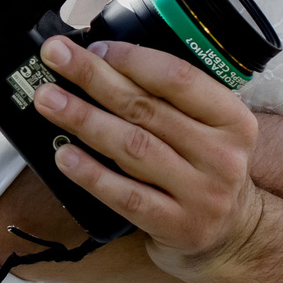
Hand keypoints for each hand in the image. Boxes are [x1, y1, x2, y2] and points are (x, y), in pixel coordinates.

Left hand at [32, 36, 261, 274]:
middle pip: (146, 109)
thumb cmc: (205, 169)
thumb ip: (169, 100)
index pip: (179, 78)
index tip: (94, 47)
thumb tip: (102, 61)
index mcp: (232, 119)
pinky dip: (92, 173)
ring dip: (85, 120)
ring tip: (49, 101)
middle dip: (94, 78)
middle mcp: (222, 155)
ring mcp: (202, 194)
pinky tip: (65, 156)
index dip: (132, 59)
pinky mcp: (177, 226)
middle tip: (56, 58)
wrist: (231, 235)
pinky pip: (126, 196)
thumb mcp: (209, 129)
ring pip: (133, 148)